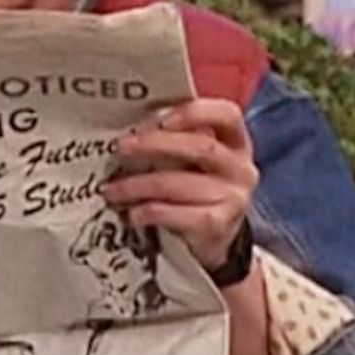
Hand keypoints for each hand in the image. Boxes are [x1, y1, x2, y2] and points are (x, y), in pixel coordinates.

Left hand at [105, 99, 257, 274]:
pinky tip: (133, 214)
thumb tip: (131, 132)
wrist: (217, 240)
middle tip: (122, 147)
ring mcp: (233, 199)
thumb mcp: (195, 162)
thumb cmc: (198, 190)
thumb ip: (175, 141)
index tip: (160, 119)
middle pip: (201, 147)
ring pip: (182, 184)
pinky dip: (151, 212)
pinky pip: (180, 215)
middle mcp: (240, 169)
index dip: (195, 113)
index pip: (227, 115)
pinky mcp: (219, 226)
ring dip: (140, 185)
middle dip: (155, 145)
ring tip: (113, 190)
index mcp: (236, 143)